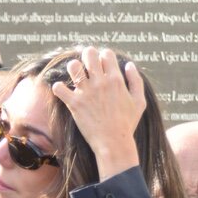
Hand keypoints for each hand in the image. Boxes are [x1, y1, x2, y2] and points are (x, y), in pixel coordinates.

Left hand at [50, 46, 144, 179]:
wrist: (113, 142)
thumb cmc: (127, 123)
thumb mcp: (139, 101)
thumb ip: (136, 80)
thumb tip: (129, 65)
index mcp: (116, 80)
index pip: (106, 54)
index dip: (103, 56)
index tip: (101, 63)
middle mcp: (100, 82)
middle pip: (89, 55)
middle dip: (87, 55)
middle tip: (86, 62)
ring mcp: (86, 92)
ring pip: (73, 67)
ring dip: (73, 67)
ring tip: (75, 74)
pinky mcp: (74, 104)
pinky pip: (59, 88)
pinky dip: (58, 87)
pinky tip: (62, 91)